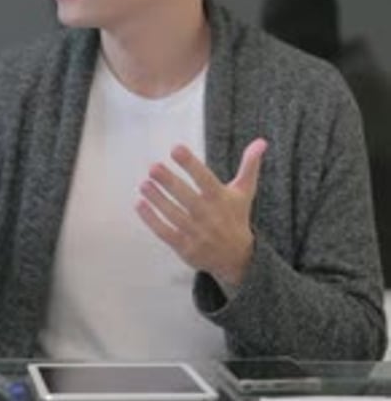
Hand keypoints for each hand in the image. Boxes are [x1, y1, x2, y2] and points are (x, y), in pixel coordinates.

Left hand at [136, 138, 266, 285]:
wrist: (238, 259)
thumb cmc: (236, 217)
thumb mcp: (244, 192)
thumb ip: (249, 166)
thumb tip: (261, 141)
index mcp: (221, 199)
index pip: (204, 178)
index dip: (190, 164)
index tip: (176, 148)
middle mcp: (208, 216)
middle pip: (186, 197)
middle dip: (169, 182)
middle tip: (153, 167)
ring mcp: (196, 233)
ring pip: (173, 214)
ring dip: (157, 199)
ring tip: (144, 184)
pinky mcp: (185, 247)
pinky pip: (165, 232)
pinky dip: (151, 220)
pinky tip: (139, 204)